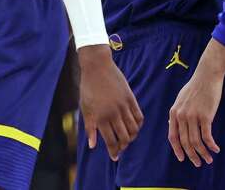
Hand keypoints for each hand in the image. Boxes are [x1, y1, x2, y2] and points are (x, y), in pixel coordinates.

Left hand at [78, 45, 142, 160]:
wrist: (97, 67)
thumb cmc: (88, 88)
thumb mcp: (85, 108)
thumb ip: (90, 127)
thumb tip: (93, 146)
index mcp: (100, 117)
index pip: (110, 141)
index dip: (113, 151)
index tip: (114, 157)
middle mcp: (113, 113)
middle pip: (124, 137)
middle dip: (123, 146)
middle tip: (120, 148)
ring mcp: (123, 106)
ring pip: (133, 129)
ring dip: (131, 137)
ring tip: (127, 138)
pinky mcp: (131, 99)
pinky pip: (139, 117)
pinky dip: (138, 125)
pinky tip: (133, 127)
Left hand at [166, 39, 224, 167]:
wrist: (206, 76)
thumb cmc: (195, 88)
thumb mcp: (180, 99)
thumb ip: (176, 113)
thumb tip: (170, 123)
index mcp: (173, 113)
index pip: (172, 136)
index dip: (177, 149)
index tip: (182, 158)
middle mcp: (181, 116)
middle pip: (184, 142)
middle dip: (191, 155)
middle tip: (198, 163)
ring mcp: (192, 116)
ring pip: (196, 141)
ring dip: (203, 153)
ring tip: (209, 159)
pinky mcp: (205, 116)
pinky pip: (207, 136)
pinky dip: (211, 145)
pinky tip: (216, 149)